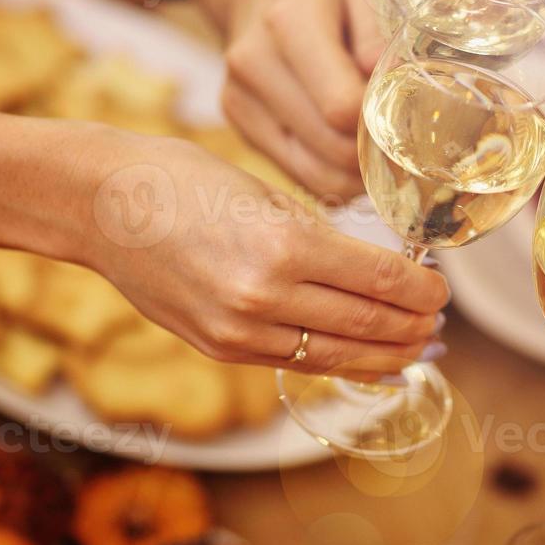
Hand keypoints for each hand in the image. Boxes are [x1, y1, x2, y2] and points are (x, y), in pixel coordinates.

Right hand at [77, 130, 447, 372]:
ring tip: (417, 351)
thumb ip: (319, 238)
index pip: (379, 280)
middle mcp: (264, 296)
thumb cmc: (183, 180)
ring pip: (334, 355)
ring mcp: (239, 330)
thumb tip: (377, 270)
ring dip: (385, 355)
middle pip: (365, 325)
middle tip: (440, 325)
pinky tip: (365, 362)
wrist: (101, 205)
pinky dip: (337, 364)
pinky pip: (294, 363)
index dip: (420, 291)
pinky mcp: (220, 347)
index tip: (442, 291)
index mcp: (284, 244)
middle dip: (413, 329)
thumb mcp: (265, 194)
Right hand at [151, 0, 384, 197]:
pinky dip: (332, 172)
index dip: (384, 120)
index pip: (341, 106)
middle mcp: (253, 64)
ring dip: (356, 171)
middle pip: (332, 147)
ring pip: (315, 173)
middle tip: (405, 135)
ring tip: (379, 142)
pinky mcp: (237, 121)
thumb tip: (400, 88)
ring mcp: (239, 98)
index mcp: (288, 22)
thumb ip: (381, 38)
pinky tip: (349, 144)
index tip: (409, 110)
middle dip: (375, 150)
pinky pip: (297, 172)